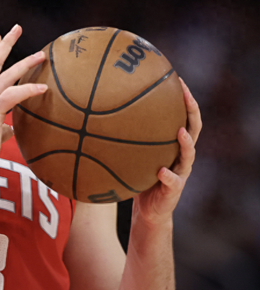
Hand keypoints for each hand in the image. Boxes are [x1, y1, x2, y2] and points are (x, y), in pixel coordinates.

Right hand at [0, 25, 47, 180]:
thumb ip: (0, 126)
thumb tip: (10, 128)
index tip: (0, 36)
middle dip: (5, 44)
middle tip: (17, 27)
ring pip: (5, 75)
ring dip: (24, 63)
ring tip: (41, 56)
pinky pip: (11, 96)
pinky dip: (28, 90)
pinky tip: (43, 88)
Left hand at [133, 77, 201, 224]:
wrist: (150, 211)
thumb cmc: (138, 177)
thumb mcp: (131, 153)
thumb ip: (123, 136)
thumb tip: (95, 112)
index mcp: (174, 144)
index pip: (184, 116)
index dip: (184, 98)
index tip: (177, 79)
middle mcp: (181, 155)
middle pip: (194, 128)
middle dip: (192, 110)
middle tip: (186, 95)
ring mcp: (181, 172)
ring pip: (189, 154)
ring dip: (185, 143)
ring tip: (179, 131)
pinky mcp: (174, 190)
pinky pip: (173, 182)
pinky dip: (168, 176)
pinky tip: (161, 171)